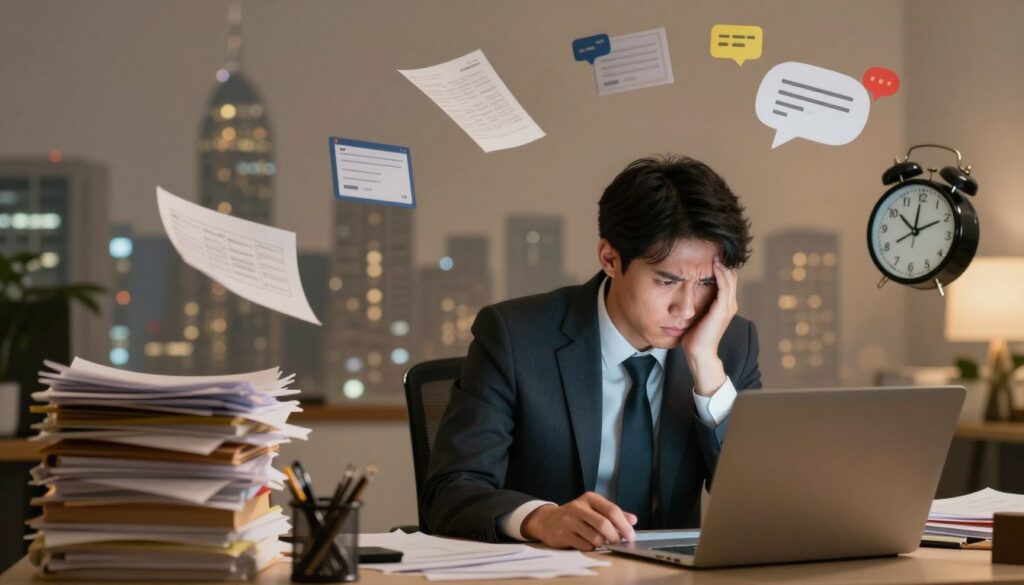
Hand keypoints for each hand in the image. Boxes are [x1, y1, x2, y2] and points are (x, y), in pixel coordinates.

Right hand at [521, 492, 636, 550]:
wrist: (548, 521)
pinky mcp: (563, 534)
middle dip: (615, 537)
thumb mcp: (594, 509)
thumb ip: (613, 514)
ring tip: (600, 542)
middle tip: (618, 542)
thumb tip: (633, 520)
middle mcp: (578, 507)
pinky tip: (587, 544)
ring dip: (602, 544)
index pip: (612, 510)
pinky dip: (590, 547)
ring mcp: (569, 520)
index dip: (624, 524)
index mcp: (589, 498)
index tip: (631, 535)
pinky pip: (584, 545)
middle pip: (604, 524)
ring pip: (595, 537)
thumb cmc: (576, 516)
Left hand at [681, 256, 736, 394]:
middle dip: (724, 260)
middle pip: (731, 276)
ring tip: (716, 250)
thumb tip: (685, 289)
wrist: (698, 354)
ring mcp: (728, 307)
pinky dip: (720, 274)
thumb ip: (696, 302)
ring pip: (730, 278)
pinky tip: (714, 264)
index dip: (721, 265)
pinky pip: (724, 286)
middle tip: (714, 246)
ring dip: (723, 264)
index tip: (710, 252)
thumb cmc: (694, 336)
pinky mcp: (722, 310)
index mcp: (724, 305)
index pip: (726, 279)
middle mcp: (729, 304)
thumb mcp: (695, 314)